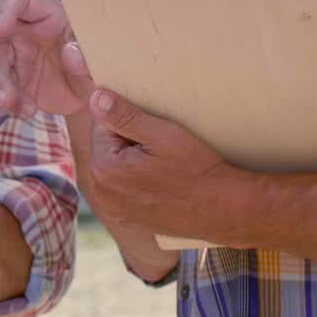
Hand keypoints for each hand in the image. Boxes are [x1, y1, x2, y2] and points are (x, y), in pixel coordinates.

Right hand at [0, 0, 94, 116]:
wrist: (100, 95)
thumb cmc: (104, 62)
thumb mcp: (104, 56)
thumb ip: (90, 54)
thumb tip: (71, 54)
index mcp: (48, 12)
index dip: (7, 8)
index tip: (0, 28)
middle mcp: (26, 30)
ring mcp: (16, 55)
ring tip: (11, 102)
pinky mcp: (14, 80)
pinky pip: (1, 88)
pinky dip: (10, 100)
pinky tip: (25, 110)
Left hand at [87, 89, 242, 239]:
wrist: (220, 209)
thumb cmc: (195, 169)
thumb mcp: (162, 134)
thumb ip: (124, 115)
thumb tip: (96, 98)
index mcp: (104, 167)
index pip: (102, 125)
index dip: (127, 119)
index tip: (152, 127)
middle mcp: (102, 191)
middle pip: (106, 148)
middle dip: (127, 140)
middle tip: (160, 145)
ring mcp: (113, 208)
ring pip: (114, 169)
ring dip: (131, 161)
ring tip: (162, 164)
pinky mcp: (126, 218)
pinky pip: (123, 189)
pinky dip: (136, 181)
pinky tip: (160, 181)